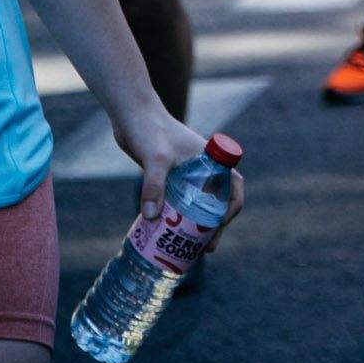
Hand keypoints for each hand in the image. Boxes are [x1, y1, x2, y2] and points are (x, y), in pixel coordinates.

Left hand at [113, 102, 243, 250]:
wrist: (130, 113)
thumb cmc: (149, 129)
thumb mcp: (155, 158)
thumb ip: (154, 185)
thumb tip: (151, 218)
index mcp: (209, 159)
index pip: (233, 183)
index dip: (232, 205)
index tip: (220, 224)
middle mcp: (201, 167)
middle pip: (217, 200)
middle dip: (215, 226)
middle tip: (205, 249)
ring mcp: (184, 172)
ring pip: (198, 203)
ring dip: (197, 225)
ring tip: (188, 249)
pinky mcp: (167, 177)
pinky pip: (179, 202)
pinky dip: (178, 218)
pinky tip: (166, 233)